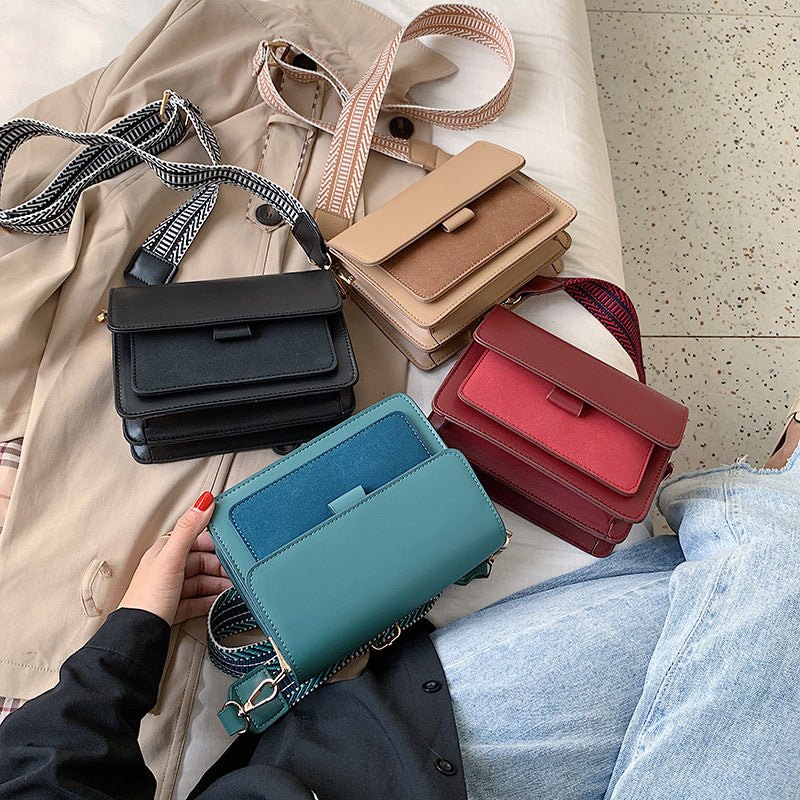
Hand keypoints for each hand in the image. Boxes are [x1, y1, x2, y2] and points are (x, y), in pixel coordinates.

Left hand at [119, 492, 231, 624]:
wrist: (138, 636)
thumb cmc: (148, 597)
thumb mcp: (171, 558)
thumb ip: (188, 528)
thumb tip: (204, 500)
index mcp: (165, 551)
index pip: (194, 538)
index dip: (214, 541)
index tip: (233, 544)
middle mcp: (167, 568)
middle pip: (201, 561)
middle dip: (220, 566)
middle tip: (237, 573)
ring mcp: (171, 589)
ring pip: (201, 581)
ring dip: (218, 584)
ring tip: (233, 589)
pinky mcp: (174, 608)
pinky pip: (198, 600)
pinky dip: (211, 600)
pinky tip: (220, 602)